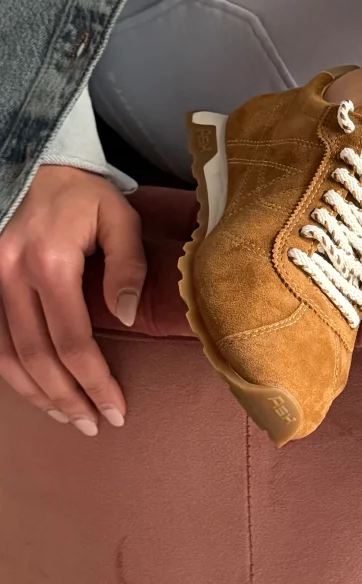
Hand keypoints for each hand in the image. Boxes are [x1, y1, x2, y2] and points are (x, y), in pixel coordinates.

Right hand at [0, 166, 145, 434]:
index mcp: (50, 263)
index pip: (75, 343)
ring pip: (4, 358)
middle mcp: (10, 276)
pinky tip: (35, 389)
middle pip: (37, 359)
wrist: (28, 158)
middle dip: (68, 399)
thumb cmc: (80, 191)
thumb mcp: (117, 216)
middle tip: (94, 425)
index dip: (95, 383)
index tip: (117, 410)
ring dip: (36, 394)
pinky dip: (10, 372)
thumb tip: (125, 316)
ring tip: (68, 417)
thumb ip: (127, 266)